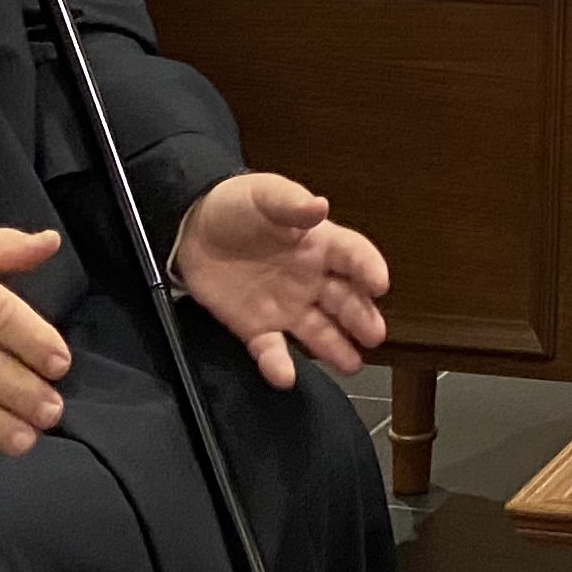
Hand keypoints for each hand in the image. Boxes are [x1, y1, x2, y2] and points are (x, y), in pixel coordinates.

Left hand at [175, 173, 391, 387]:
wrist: (192, 230)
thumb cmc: (236, 206)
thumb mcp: (265, 194)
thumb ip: (291, 203)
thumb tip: (321, 206)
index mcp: (318, 244)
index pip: (353, 256)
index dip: (368, 268)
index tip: (380, 284)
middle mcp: (310, 279)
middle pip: (344, 300)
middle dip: (361, 317)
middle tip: (374, 335)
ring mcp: (285, 306)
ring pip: (318, 331)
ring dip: (335, 348)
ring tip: (352, 365)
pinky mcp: (256, 328)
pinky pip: (271, 350)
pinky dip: (278, 364)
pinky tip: (286, 376)